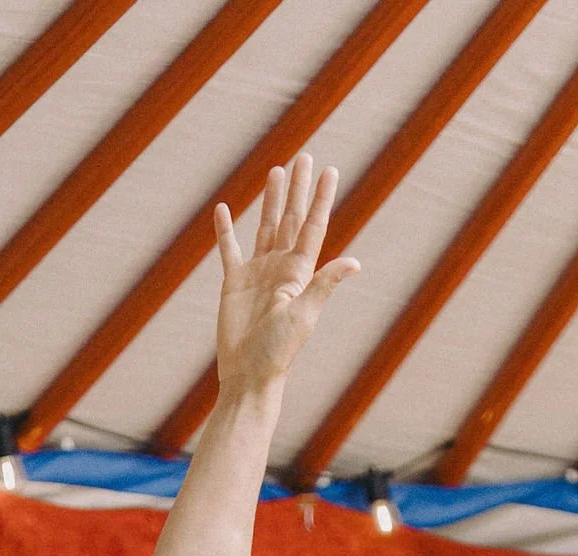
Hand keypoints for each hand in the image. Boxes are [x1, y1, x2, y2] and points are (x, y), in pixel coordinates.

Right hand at [213, 155, 359, 402]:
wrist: (249, 375)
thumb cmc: (279, 352)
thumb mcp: (304, 316)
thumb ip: (324, 285)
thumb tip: (354, 263)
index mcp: (300, 272)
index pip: (313, 227)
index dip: (322, 199)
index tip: (330, 171)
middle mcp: (281, 267)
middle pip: (292, 218)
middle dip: (299, 189)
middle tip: (304, 158)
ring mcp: (258, 272)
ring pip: (265, 226)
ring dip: (271, 200)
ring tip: (276, 172)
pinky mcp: (233, 282)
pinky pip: (229, 249)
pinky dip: (225, 230)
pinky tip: (222, 209)